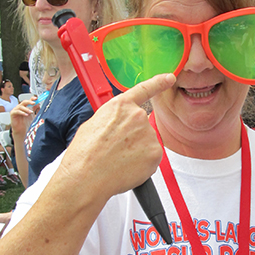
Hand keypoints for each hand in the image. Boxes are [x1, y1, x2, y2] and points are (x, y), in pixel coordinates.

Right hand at [10, 97, 36, 134]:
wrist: (22, 130)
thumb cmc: (26, 123)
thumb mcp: (33, 116)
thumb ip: (35, 110)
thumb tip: (38, 104)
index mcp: (26, 107)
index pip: (29, 101)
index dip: (32, 99)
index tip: (36, 98)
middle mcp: (20, 107)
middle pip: (24, 102)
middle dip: (29, 102)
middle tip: (33, 103)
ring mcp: (16, 110)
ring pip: (20, 106)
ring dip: (26, 109)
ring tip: (31, 112)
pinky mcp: (12, 113)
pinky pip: (17, 111)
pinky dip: (22, 112)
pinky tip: (26, 115)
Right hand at [60, 73, 175, 199]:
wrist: (86, 176)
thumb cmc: (84, 154)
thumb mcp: (93, 124)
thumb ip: (112, 119)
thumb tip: (117, 126)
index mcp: (120, 106)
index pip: (145, 89)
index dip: (159, 82)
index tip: (170, 78)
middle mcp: (137, 116)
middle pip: (142, 126)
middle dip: (133, 138)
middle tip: (116, 150)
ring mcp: (148, 134)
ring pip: (147, 144)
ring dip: (137, 152)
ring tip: (117, 160)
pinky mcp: (155, 153)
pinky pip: (152, 158)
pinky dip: (143, 165)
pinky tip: (127, 168)